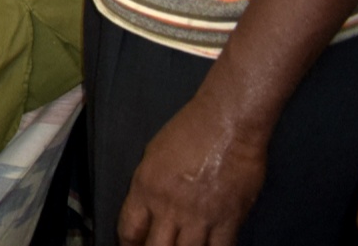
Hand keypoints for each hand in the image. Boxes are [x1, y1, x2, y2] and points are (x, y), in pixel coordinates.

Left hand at [118, 93, 266, 245]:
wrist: (226, 123)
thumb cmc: (188, 131)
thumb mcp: (153, 156)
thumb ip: (149, 187)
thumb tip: (150, 212)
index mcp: (145, 188)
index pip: (129, 230)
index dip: (129, 245)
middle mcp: (168, 207)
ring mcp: (199, 216)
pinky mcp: (228, 220)